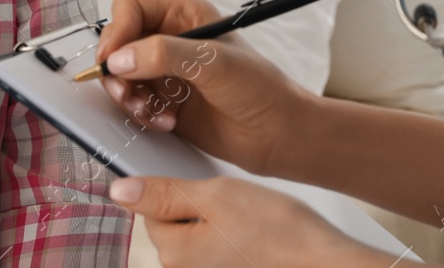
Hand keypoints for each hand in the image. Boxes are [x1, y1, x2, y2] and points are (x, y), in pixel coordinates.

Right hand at [95, 0, 314, 176]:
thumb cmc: (260, 89)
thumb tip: (119, 59)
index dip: (117, 31)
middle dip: (117, 71)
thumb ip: (163, 55)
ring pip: (122, 76)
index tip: (114, 60)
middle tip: (126, 93)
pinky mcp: (165, 102)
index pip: (131, 8)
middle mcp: (171, 40)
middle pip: (119, 44)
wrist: (279, 135)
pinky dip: (142, 115)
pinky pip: (134, 103)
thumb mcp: (213, 63)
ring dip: (129, 97)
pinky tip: (167, 122)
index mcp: (184, 15)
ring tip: (149, 112)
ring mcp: (167, 72)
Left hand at [109, 175, 373, 267]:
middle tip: (233, 199)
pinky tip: (256, 231)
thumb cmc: (278, 230)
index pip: (151, 208)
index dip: (179, 187)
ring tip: (249, 215)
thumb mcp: (216, 196)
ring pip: (198, 236)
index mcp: (174, 253)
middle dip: (197, 206)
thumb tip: (118, 191)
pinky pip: (218, 250)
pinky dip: (232, 237)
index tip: (206, 183)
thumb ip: (163, 193)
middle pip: (174, 225)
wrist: (325, 263)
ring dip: (217, 221)